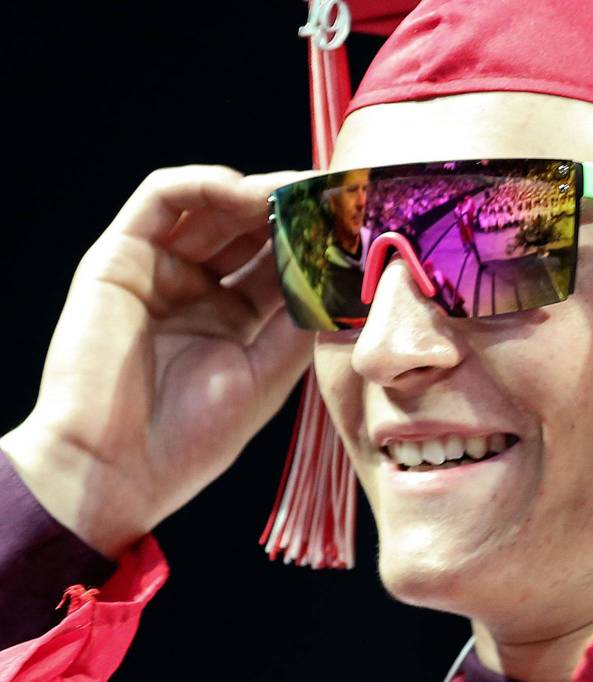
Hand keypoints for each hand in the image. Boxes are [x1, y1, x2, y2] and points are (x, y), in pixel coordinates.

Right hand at [0, 166, 313, 557]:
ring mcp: (158, 271)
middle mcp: (197, 288)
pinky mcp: (119, 257)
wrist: (116, 470)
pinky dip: (204, 185)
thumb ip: (301, 319)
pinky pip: (160, 199)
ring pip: (211, 206)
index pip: (280, 262)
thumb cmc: (191, 438)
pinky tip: (246, 193)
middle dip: (293, 210)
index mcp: (233, 319)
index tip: (357, 225)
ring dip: (258, 193)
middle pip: (250, 228)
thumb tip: (343, 274)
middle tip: (333, 196)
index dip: (316, 242)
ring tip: (298, 192)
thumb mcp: (267, 373)